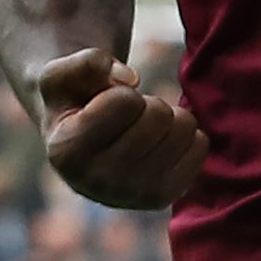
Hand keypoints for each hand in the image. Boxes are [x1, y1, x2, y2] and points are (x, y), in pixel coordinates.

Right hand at [36, 49, 206, 210]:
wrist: (82, 146)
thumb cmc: (72, 103)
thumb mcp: (60, 74)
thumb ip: (86, 62)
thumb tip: (132, 78)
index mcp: (67, 153)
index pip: (125, 101)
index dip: (120, 91)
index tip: (103, 103)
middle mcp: (98, 183)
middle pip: (158, 115)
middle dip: (146, 103)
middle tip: (127, 116)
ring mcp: (133, 195)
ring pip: (184, 128)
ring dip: (168, 116)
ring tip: (143, 127)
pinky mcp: (163, 198)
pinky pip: (200, 146)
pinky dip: (185, 134)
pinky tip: (159, 142)